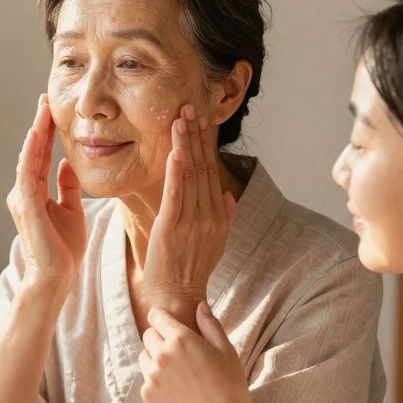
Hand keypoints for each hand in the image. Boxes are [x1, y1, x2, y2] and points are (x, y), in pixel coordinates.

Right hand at [7, 94, 86, 292]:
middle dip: (40, 124)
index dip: (47, 132)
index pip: (41, 156)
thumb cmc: (64, 251)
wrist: (57, 279)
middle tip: (45, 97)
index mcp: (35, 193)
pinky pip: (27, 171)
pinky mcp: (26, 205)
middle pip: (32, 151)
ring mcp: (22, 198)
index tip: (54, 109)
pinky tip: (37, 134)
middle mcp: (24, 192)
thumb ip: (68, 187)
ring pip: (28, 156)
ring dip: (36, 131)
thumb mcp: (72, 211)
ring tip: (43, 108)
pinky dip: (31, 151)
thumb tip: (67, 164)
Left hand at [139, 303, 251, 402]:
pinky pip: (146, 377)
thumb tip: (200, 305)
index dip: (164, 319)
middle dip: (161, 338)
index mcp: (180, 338)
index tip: (171, 326)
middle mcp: (161, 354)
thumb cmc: (229, 387)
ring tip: (178, 372)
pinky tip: (176, 388)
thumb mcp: (226, 350)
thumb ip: (210, 324)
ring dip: (155, 358)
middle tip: (180, 353)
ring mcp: (152, 375)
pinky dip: (156, 379)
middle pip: (148, 335)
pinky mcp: (147, 393)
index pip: (156, 316)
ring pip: (144, 356)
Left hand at [141, 105, 236, 310]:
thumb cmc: (192, 269)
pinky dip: (176, 172)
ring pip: (189, 175)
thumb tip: (229, 197)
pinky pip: (176, 195)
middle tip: (189, 106)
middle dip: (195, 135)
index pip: (212, 171)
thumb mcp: (215, 242)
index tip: (201, 120)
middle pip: (202, 166)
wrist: (179, 295)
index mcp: (218, 214)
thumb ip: (223, 217)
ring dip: (184, 144)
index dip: (205, 144)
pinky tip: (175, 151)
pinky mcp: (172, 228)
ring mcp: (192, 221)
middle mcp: (209, 214)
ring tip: (179, 118)